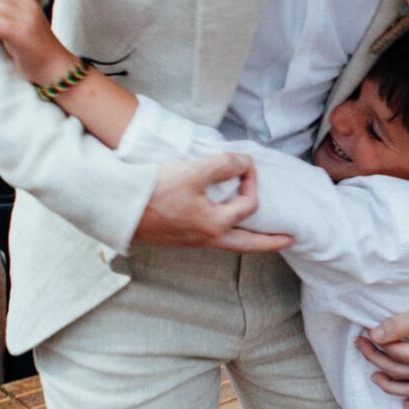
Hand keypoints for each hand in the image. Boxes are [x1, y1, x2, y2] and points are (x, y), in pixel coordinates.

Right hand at [134, 154, 293, 253]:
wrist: (119, 209)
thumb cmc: (154, 192)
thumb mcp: (193, 172)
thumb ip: (223, 165)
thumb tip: (245, 163)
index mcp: (216, 224)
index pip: (249, 204)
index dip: (252, 181)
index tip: (244, 165)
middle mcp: (208, 238)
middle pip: (249, 245)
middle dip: (272, 242)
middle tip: (290, 240)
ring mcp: (194, 242)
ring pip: (231, 244)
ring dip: (249, 239)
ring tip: (261, 234)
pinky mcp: (181, 239)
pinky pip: (214, 239)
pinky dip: (228, 233)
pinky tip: (225, 224)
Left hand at [356, 294, 408, 408]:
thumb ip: (401, 325)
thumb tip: (375, 335)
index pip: (396, 354)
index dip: (376, 343)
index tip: (363, 334)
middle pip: (401, 372)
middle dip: (377, 359)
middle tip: (361, 346)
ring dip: (393, 386)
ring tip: (375, 377)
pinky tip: (407, 403)